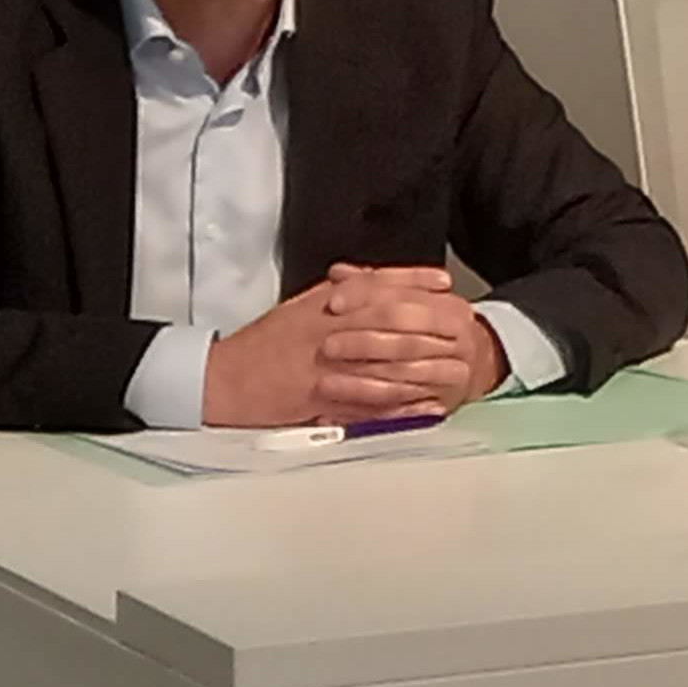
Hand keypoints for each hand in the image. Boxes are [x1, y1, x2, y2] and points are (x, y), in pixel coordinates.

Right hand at [198, 265, 496, 424]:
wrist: (221, 380)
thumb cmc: (259, 346)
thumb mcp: (297, 310)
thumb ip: (332, 295)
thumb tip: (359, 280)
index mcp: (322, 304)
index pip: (376, 284)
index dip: (414, 282)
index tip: (445, 283)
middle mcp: (327, 327)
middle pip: (390, 317)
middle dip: (431, 320)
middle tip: (466, 325)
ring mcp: (325, 362)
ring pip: (384, 358)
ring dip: (425, 363)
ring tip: (459, 369)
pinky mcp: (320, 394)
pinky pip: (369, 399)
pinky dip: (401, 403)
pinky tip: (427, 406)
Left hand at [311, 263, 506, 415]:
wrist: (475, 363)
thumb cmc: (434, 329)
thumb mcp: (413, 300)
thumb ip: (376, 285)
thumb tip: (339, 273)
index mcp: (451, 309)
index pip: (403, 298)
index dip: (365, 298)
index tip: (333, 302)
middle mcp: (458, 340)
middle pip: (406, 338)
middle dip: (363, 342)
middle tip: (328, 345)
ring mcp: (453, 373)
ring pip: (402, 375)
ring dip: (360, 381)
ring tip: (326, 382)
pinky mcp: (443, 403)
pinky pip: (400, 406)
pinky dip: (369, 407)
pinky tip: (343, 406)